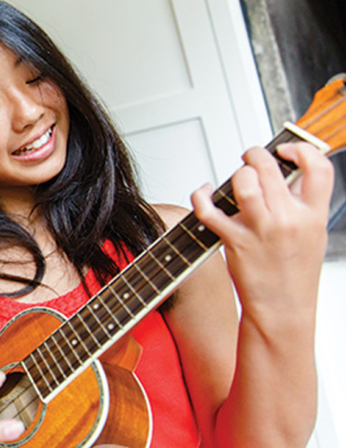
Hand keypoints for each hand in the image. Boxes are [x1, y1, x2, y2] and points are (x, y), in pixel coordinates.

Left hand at [191, 142, 332, 317]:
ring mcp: (261, 230)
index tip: (286, 149)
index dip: (302, 150)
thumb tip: (286, 173)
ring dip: (235, 174)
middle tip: (250, 158)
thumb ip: (302, 204)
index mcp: (313, 215)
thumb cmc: (295, 272)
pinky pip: (210, 210)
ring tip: (235, 177)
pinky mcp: (235, 241)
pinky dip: (200, 196)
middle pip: (271, 168)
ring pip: (244, 183)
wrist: (283, 308)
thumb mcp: (313, 234)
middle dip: (255, 155)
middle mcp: (288, 220)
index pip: (319, 168)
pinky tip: (203, 192)